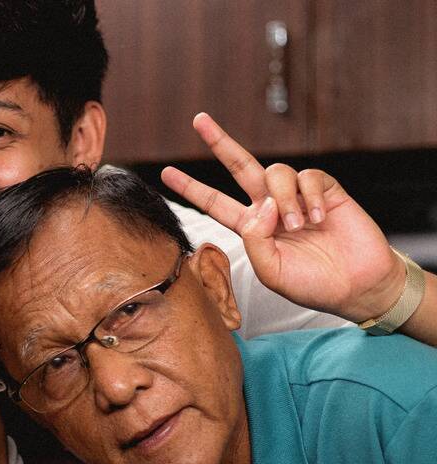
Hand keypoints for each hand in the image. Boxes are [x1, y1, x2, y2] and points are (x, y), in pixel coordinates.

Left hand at [161, 112, 403, 322]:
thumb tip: (260, 205)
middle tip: (198, 120)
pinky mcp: (325, 190)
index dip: (192, 188)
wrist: (356, 285)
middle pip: (240, 166)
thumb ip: (255, 241)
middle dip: (219, 142)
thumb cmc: (311, 283)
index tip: (166, 173)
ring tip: (299, 226)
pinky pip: (307, 177)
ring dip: (284, 199)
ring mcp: (297, 196)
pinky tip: (320, 218)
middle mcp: (270, 206)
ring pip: (275, 173)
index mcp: (251, 227)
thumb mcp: (271, 272)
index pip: (215, 203)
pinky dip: (309, 197)